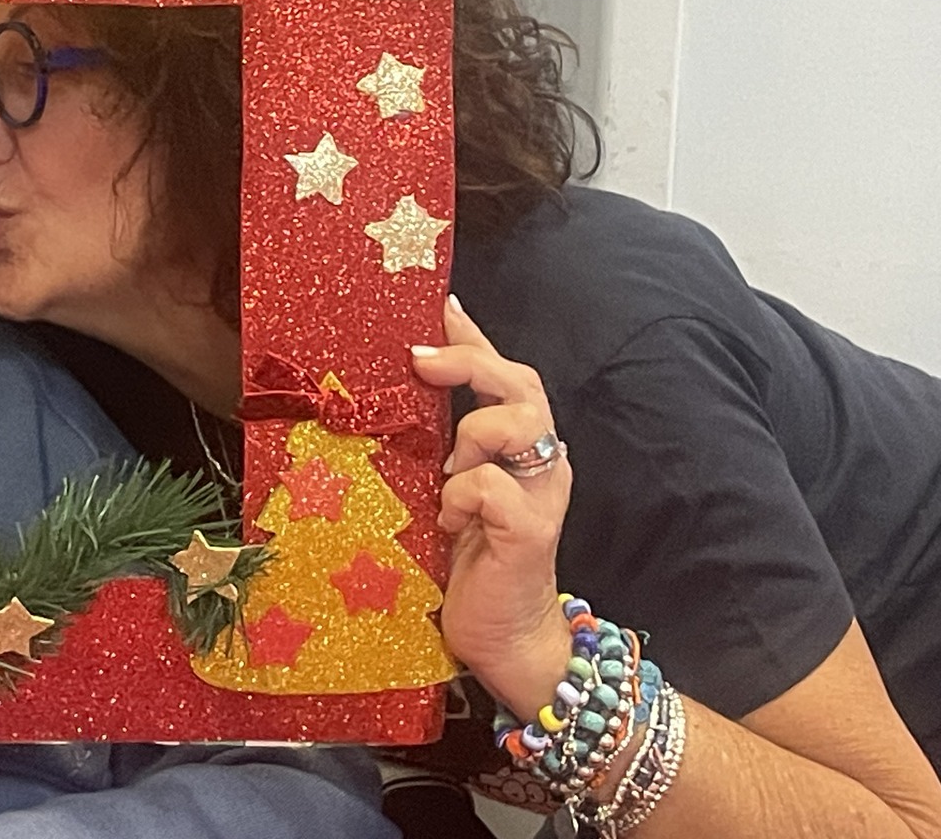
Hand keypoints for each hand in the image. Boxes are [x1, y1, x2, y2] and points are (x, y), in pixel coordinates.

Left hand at [411, 295, 572, 716]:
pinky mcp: (531, 532)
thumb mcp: (444, 488)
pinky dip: (463, 496)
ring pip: (516, 422)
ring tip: (446, 478)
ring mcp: (542, 494)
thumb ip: (436, 441)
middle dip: (469, 360)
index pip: (503, 370)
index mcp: (519, 446)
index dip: (472, 333)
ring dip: (468, 439)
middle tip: (420, 360)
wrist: (502, 639)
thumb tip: (398, 386)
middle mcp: (541, 462)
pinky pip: (494, 487)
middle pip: (521, 381)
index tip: (435, 302)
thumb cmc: (469, 562)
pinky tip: (451, 524)